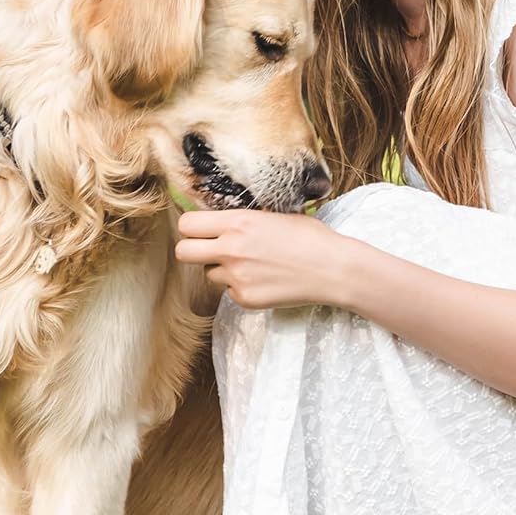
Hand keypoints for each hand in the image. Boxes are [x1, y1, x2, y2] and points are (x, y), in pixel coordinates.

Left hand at [174, 208, 352, 312]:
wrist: (332, 269)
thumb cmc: (310, 238)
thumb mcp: (274, 216)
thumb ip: (243, 220)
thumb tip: (222, 222)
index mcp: (238, 222)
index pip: (187, 225)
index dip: (191, 227)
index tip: (201, 229)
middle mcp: (231, 249)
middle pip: (183, 252)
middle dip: (193, 250)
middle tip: (209, 249)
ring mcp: (236, 277)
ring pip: (209, 273)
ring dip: (222, 269)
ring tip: (252, 264)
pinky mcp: (244, 298)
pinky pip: (229, 291)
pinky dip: (241, 286)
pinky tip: (265, 279)